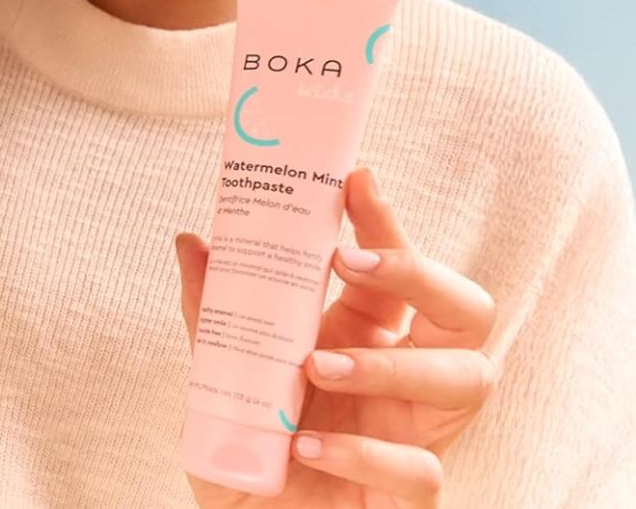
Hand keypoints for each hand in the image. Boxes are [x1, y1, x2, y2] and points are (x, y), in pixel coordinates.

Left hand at [175, 168, 495, 507]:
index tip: (355, 179)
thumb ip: (213, 311)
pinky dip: (361, 452)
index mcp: (369, 336)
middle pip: (466, 310)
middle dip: (421, 272)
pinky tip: (306, 447)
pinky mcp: (408, 498)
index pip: (400, 269)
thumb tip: (191, 239)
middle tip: (349, 263)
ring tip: (313, 364)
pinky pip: (419, 471)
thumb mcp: (224, 371)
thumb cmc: (254, 448)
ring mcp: (415, 436)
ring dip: (388, 363)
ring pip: (463, 381)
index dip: (387, 222)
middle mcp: (407, 380)